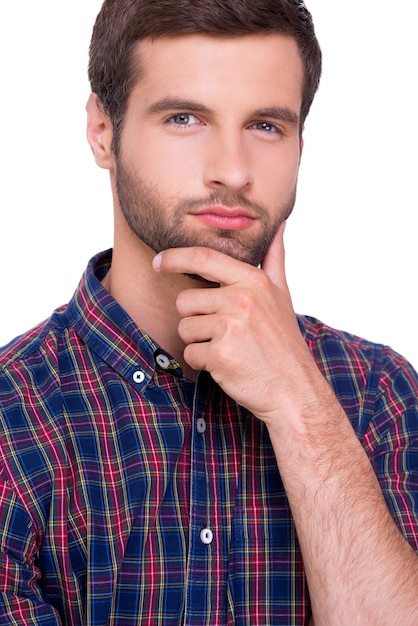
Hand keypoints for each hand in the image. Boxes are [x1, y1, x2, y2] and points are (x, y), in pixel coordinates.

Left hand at [152, 222, 321, 423]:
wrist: (294, 389)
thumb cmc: (284, 342)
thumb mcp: (282, 295)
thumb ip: (274, 259)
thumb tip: (278, 225)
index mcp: (252, 281)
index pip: (203, 257)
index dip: (175, 257)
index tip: (158, 261)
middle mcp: (240, 300)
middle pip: (185, 300)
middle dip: (195, 319)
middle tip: (223, 333)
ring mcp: (230, 328)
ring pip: (184, 328)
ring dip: (199, 342)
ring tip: (229, 348)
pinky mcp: (220, 355)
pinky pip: (190, 354)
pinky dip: (203, 363)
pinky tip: (227, 365)